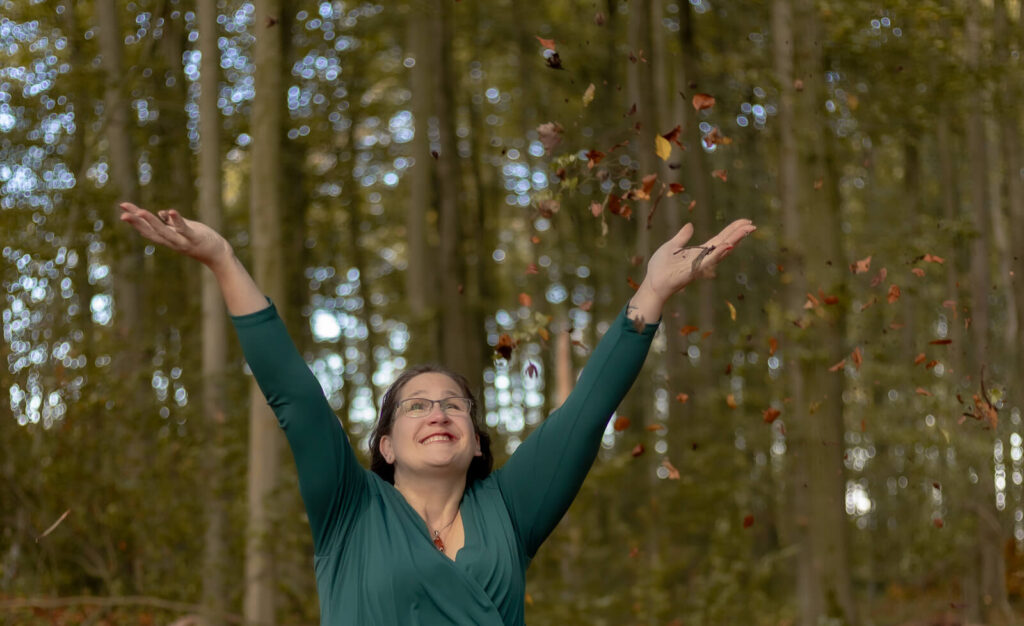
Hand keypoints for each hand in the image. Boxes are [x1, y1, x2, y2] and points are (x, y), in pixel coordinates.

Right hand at [119, 202, 231, 267]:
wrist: (218, 255)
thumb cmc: (201, 241)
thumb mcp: (184, 230)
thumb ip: (172, 222)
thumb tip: (161, 213)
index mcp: (169, 239)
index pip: (148, 229)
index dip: (135, 220)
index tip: (123, 208)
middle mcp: (172, 242)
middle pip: (151, 232)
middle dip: (137, 223)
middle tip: (123, 214)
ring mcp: (183, 241)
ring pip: (164, 232)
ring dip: (152, 222)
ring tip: (141, 211)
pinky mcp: (195, 238)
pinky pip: (184, 229)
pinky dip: (177, 221)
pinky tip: (171, 211)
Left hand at [629, 219, 755, 321]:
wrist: (653, 283)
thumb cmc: (660, 267)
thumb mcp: (671, 246)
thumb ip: (682, 237)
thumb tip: (690, 225)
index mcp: (699, 252)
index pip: (720, 239)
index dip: (732, 230)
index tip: (745, 221)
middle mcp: (703, 258)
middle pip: (725, 243)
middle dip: (738, 234)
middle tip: (753, 225)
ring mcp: (701, 265)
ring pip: (721, 251)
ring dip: (734, 241)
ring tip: (747, 231)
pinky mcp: (694, 271)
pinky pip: (709, 261)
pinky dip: (718, 253)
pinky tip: (728, 245)